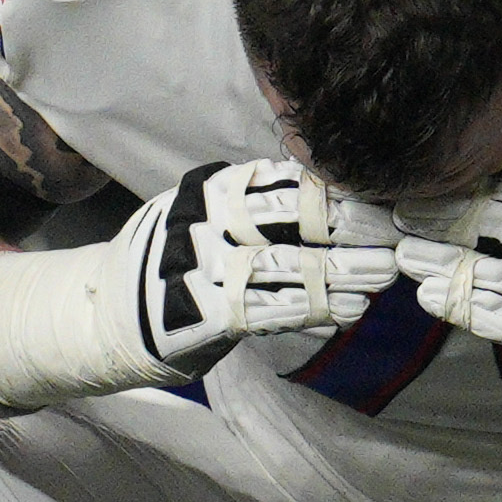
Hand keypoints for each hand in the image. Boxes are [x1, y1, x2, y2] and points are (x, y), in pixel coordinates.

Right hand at [117, 159, 402, 378]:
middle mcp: (204, 220)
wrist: (107, 316)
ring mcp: (201, 266)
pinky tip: (347, 311)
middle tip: (394, 242)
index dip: (339, 196)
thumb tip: (338, 204)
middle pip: (291, 219)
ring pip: (287, 266)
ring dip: (342, 273)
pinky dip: (313, 309)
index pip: (287, 184)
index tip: (383, 206)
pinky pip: (270, 309)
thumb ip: (260, 206)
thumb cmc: (178, 264)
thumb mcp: (209, 217)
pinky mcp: (201, 312)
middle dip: (349, 231)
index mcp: (212, 189)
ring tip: (382, 278)